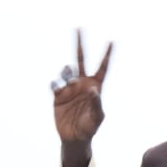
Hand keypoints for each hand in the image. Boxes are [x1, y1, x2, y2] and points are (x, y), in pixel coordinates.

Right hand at [53, 29, 112, 143]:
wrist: (74, 138)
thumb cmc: (90, 128)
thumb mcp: (97, 117)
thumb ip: (96, 103)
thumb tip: (93, 90)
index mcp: (95, 86)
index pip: (102, 67)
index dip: (107, 54)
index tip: (112, 40)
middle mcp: (82, 83)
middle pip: (80, 59)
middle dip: (79, 43)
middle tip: (78, 27)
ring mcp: (69, 88)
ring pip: (66, 71)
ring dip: (67, 73)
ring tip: (69, 83)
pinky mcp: (58, 96)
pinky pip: (55, 84)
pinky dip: (56, 83)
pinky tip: (58, 88)